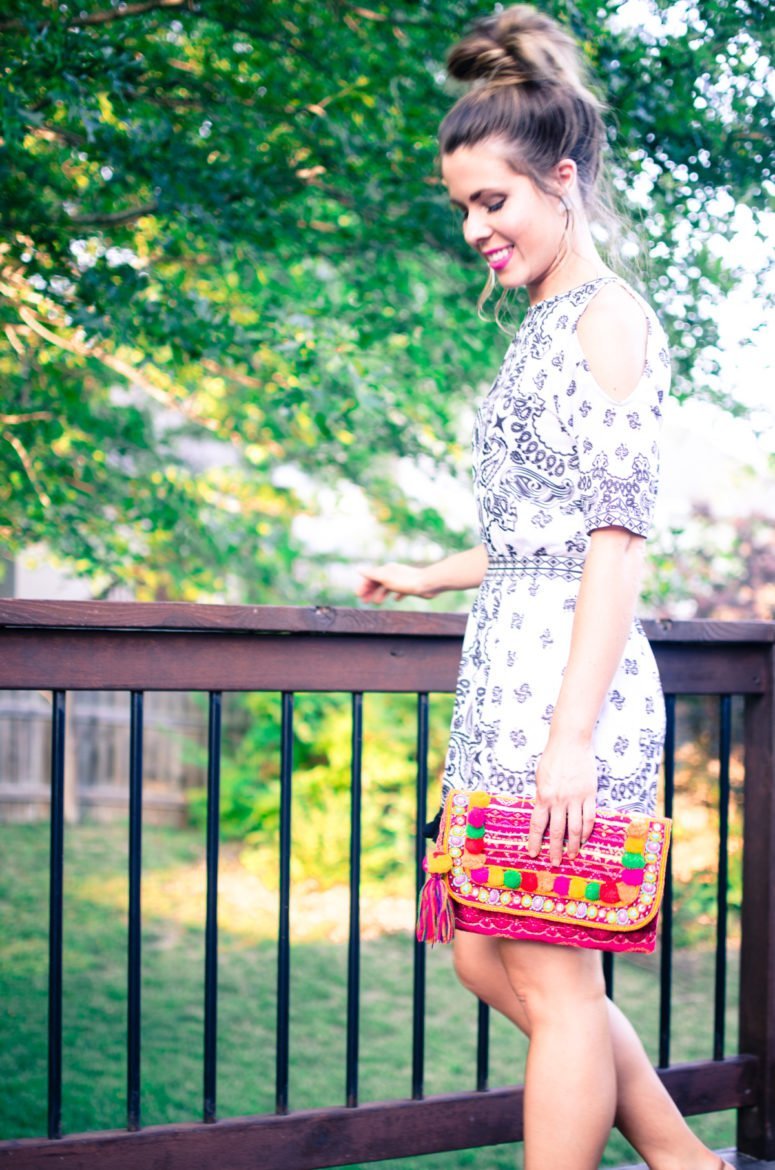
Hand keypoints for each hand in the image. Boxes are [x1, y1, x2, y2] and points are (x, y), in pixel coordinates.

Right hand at [356, 562, 437, 603]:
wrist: (428, 584)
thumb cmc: (406, 581)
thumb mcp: (386, 578)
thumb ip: (372, 575)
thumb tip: (358, 570)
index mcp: (386, 570)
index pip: (371, 577)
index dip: (363, 586)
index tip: (358, 596)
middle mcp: (393, 573)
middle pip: (378, 582)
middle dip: (370, 591)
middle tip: (364, 601)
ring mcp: (402, 579)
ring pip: (388, 587)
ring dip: (380, 594)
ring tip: (377, 603)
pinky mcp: (410, 586)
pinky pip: (400, 591)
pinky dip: (396, 595)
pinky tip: (396, 600)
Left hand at [526, 737, 596, 865]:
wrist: (570, 743)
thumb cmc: (552, 758)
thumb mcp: (540, 778)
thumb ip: (541, 796)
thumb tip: (541, 813)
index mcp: (543, 796)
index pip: (537, 824)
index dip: (534, 841)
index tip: (533, 853)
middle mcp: (559, 800)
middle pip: (557, 831)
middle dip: (554, 849)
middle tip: (554, 862)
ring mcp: (576, 798)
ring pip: (575, 828)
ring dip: (573, 844)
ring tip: (572, 855)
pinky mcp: (590, 795)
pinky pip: (589, 818)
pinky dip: (587, 831)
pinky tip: (584, 838)